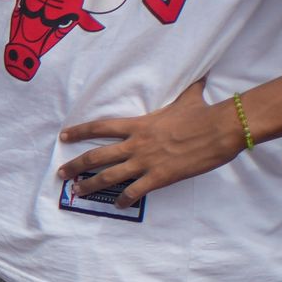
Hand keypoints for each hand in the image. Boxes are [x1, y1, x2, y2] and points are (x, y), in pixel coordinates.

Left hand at [61, 83, 238, 202]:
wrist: (220, 129)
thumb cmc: (203, 113)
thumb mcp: (188, 97)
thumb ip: (186, 89)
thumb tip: (199, 76)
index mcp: (138, 125)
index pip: (100, 127)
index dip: (79, 131)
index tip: (63, 136)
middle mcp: (136, 144)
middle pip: (96, 155)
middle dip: (75, 165)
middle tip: (61, 173)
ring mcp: (146, 162)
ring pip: (109, 176)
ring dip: (90, 185)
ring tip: (77, 192)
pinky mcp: (159, 177)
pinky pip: (135, 192)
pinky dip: (124, 200)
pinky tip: (117, 205)